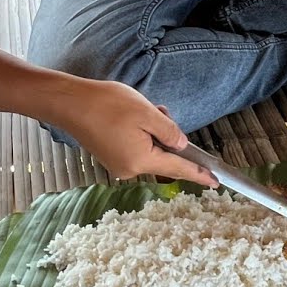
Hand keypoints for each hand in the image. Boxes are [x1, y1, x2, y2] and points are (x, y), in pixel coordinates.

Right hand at [60, 79, 217, 187]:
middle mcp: (130, 169)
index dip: (199, 174)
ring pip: (149, 150)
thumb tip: (181, 145)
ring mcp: (118, 164)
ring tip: (139, 110)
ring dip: (152, 131)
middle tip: (158, 111)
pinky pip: (136, 148)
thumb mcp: (147, 113)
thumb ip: (169, 131)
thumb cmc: (107, 105)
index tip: (216, 183)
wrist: (70, 103)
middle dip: (167, 136)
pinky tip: (131, 117)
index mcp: (141, 160)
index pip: (178, 168)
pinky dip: (140, 134)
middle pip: (163, 157)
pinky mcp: (111, 157)